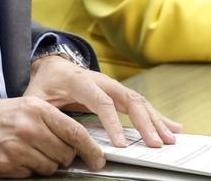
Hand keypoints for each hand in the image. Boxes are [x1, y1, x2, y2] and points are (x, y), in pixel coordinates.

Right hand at [0, 95, 104, 176]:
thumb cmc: (5, 116)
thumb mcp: (31, 107)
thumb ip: (56, 122)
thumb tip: (81, 146)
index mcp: (39, 110)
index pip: (75, 133)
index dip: (91, 149)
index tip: (98, 159)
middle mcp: (30, 128)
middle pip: (66, 154)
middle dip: (63, 157)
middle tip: (51, 150)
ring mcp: (18, 148)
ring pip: (51, 168)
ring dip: (46, 164)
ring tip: (31, 151)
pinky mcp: (8, 165)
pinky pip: (32, 174)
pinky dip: (29, 169)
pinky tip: (19, 158)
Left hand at [24, 56, 180, 148]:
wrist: (53, 65)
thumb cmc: (45, 83)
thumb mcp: (36, 97)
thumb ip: (44, 112)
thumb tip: (51, 135)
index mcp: (81, 82)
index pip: (102, 102)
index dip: (113, 123)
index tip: (122, 144)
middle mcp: (102, 81)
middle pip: (128, 100)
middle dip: (144, 123)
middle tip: (155, 144)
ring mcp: (114, 86)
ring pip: (139, 101)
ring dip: (156, 121)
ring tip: (169, 139)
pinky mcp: (120, 92)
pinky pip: (142, 104)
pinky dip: (158, 116)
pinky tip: (174, 127)